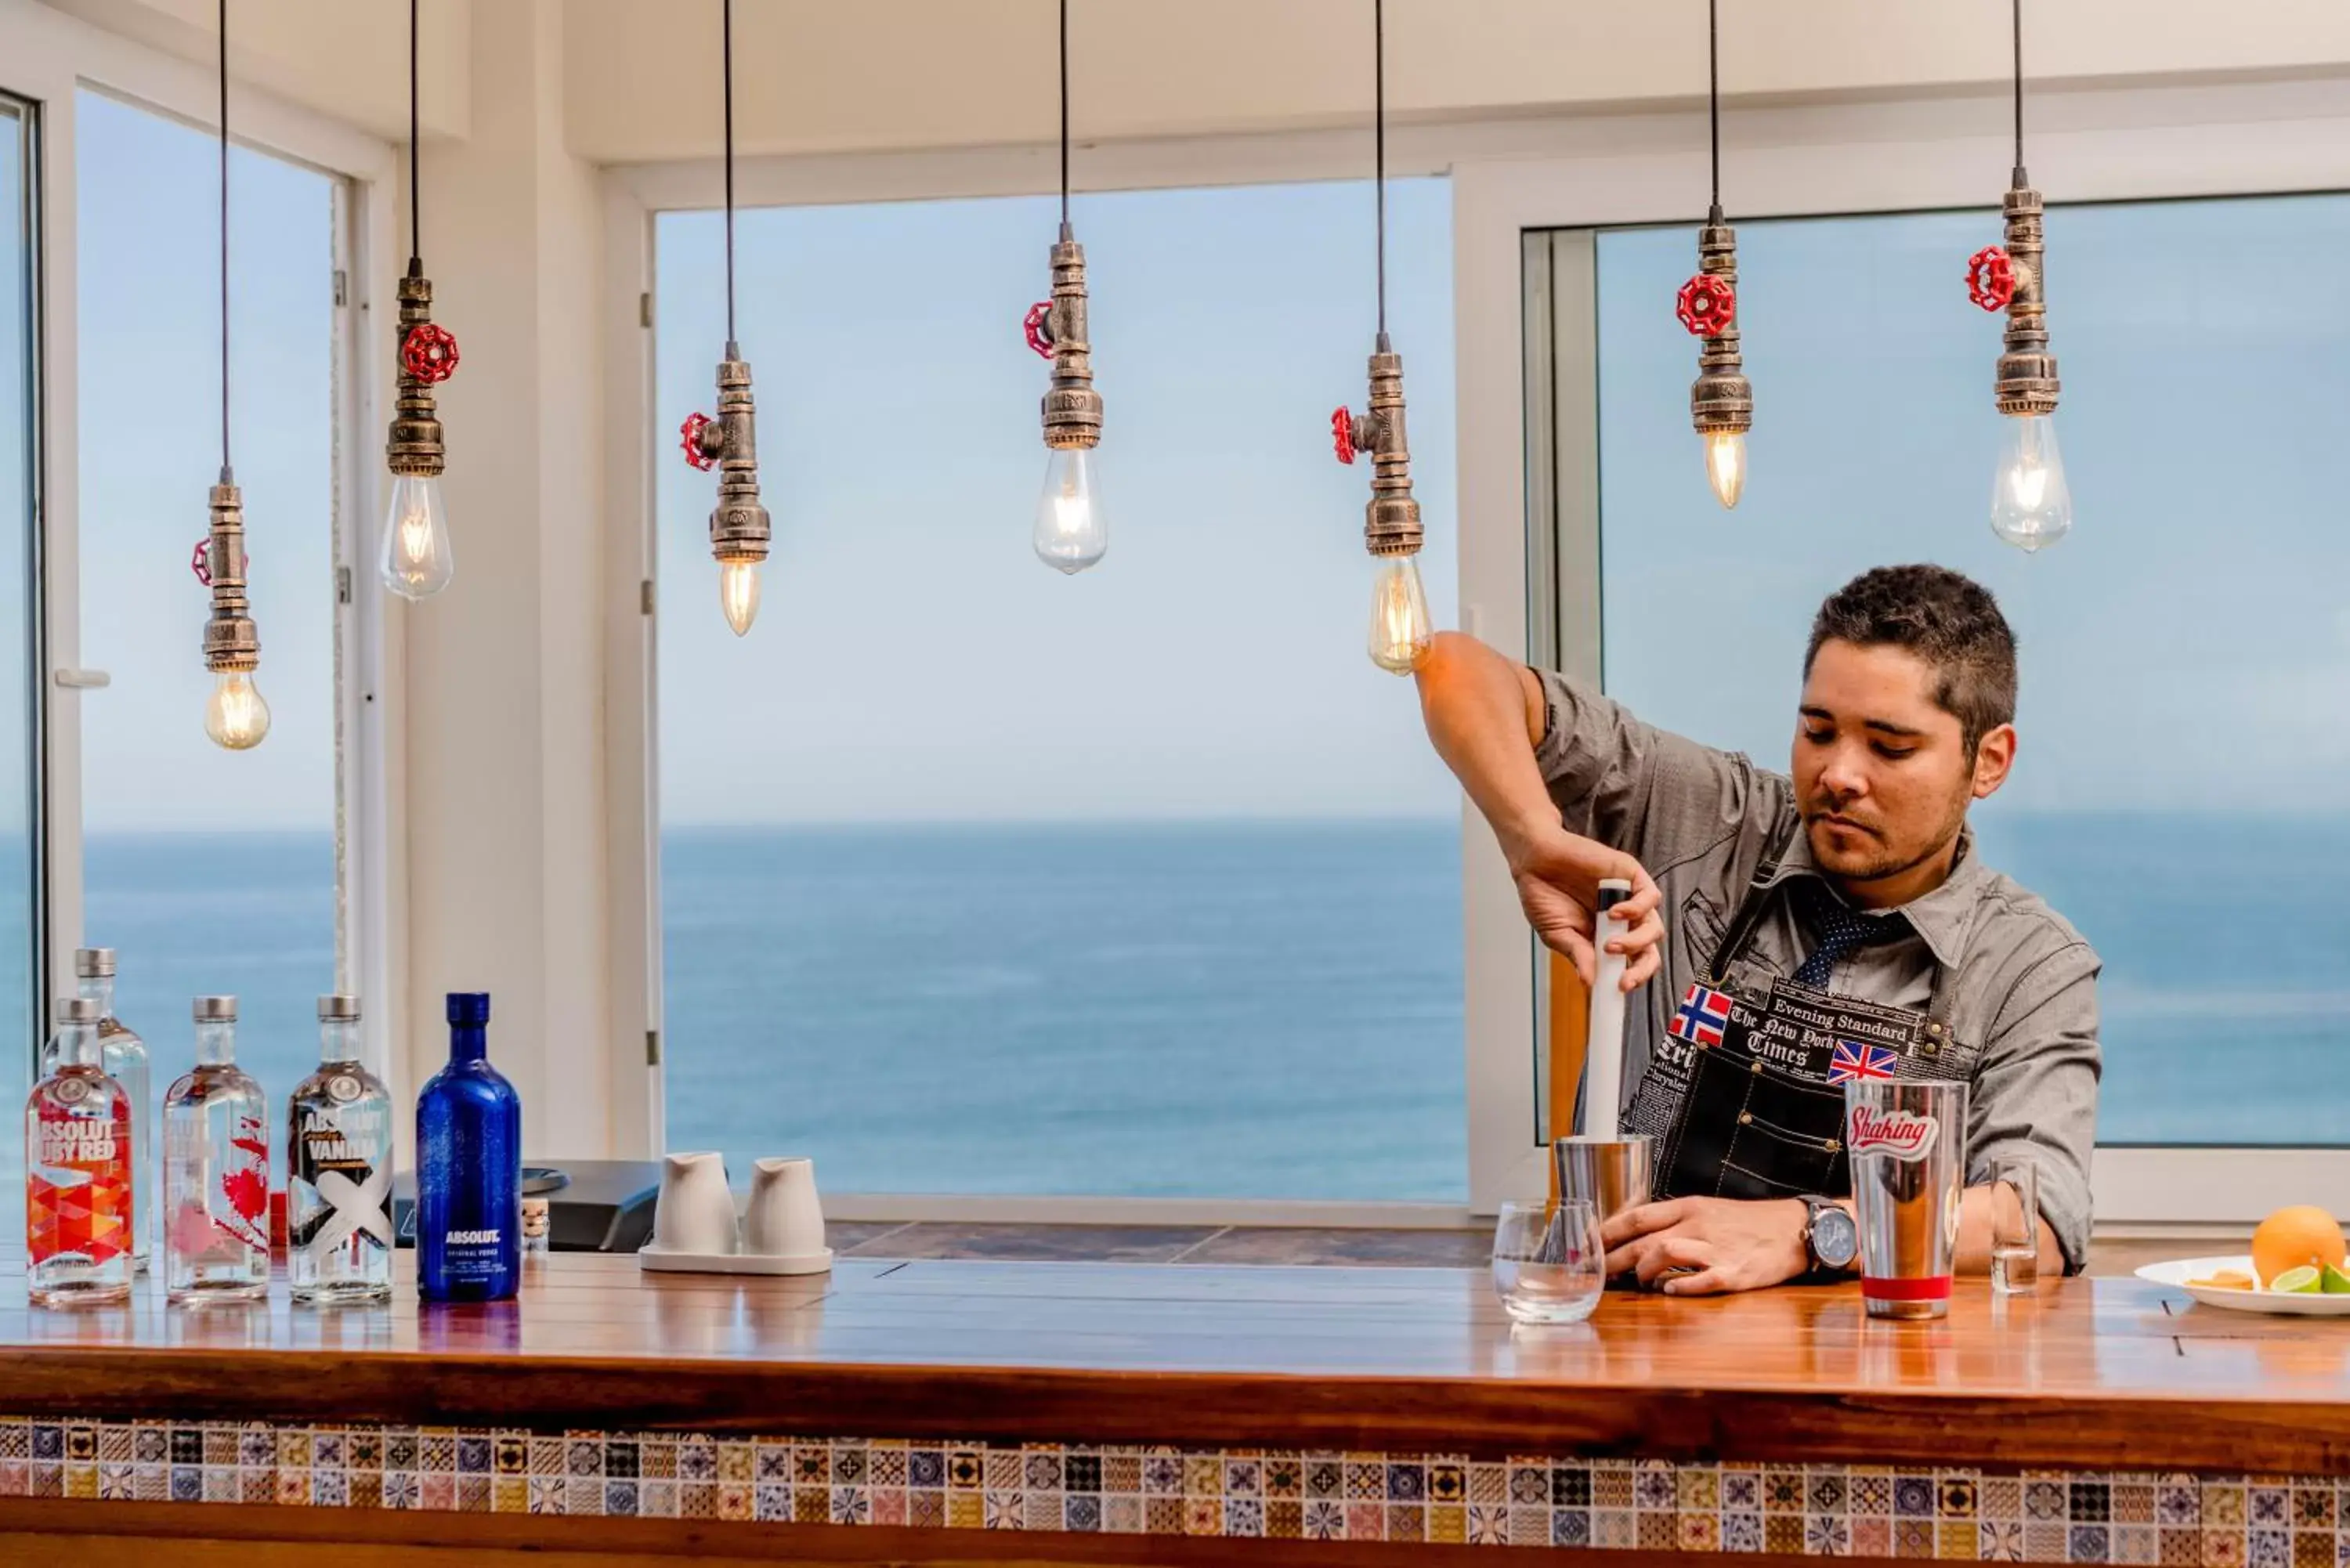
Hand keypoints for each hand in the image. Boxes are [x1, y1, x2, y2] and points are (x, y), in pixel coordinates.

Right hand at [1502, 822, 1664, 989]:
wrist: (1534, 859)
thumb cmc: (1543, 894)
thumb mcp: (1557, 934)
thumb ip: (1577, 954)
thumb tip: (1590, 982)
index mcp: (1606, 937)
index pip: (1631, 963)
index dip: (1631, 978)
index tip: (1619, 991)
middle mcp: (1622, 922)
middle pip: (1650, 950)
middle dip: (1642, 969)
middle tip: (1623, 979)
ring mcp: (1629, 899)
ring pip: (1653, 926)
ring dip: (1636, 942)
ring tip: (1610, 945)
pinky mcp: (1631, 876)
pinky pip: (1650, 896)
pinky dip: (1637, 908)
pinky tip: (1615, 912)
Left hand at [1601, 1197, 1809, 1294]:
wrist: (1792, 1229)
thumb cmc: (1746, 1223)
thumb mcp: (1707, 1211)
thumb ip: (1674, 1223)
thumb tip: (1635, 1239)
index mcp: (1689, 1207)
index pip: (1638, 1216)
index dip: (1608, 1231)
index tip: (1588, 1244)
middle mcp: (1699, 1224)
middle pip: (1644, 1239)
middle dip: (1615, 1258)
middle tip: (1599, 1273)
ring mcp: (1717, 1248)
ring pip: (1665, 1253)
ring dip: (1644, 1270)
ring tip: (1639, 1282)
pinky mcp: (1735, 1273)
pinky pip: (1701, 1281)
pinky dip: (1680, 1288)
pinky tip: (1669, 1292)